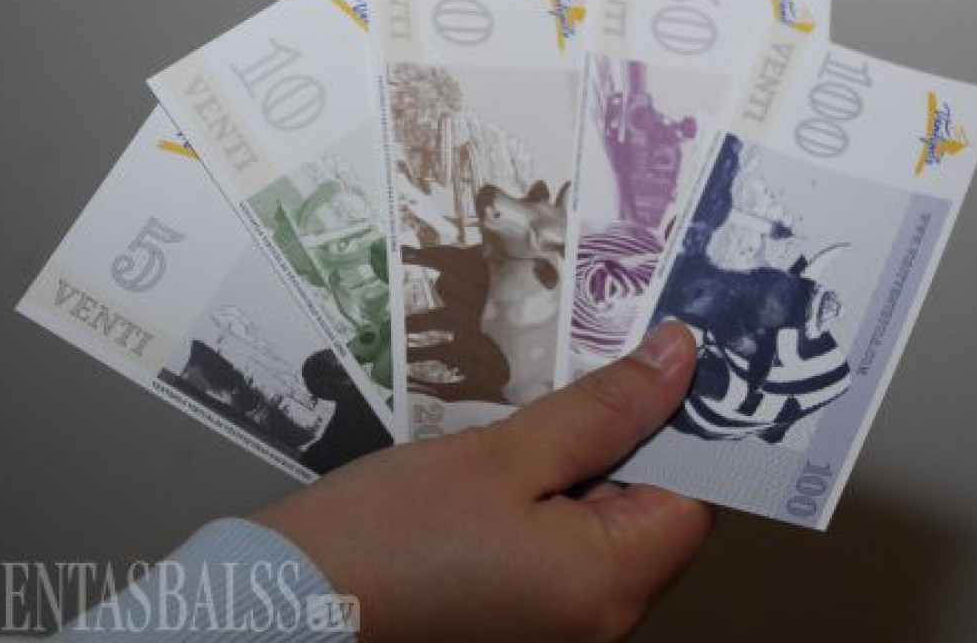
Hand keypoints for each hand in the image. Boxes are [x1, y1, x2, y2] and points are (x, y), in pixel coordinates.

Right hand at [254, 321, 711, 642]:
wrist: (287, 600)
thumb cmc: (387, 535)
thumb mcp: (505, 452)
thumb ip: (603, 408)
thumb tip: (678, 360)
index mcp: (610, 588)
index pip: (690, 497)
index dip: (673, 429)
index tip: (644, 370)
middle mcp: (599, 622)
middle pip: (647, 511)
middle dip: (617, 442)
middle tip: (571, 385)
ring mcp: (560, 625)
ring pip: (601, 524)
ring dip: (575, 467)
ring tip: (526, 430)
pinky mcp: (522, 615)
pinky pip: (562, 546)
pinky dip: (546, 499)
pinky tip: (504, 468)